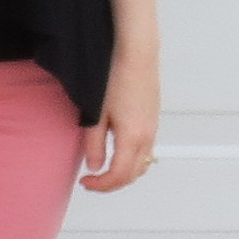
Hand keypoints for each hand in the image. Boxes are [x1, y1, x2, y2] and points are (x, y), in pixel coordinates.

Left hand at [78, 52, 159, 193]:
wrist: (136, 53)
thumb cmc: (116, 77)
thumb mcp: (96, 113)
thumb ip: (94, 143)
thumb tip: (95, 166)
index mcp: (132, 138)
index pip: (119, 175)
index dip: (101, 185)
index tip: (85, 182)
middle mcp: (147, 137)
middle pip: (133, 175)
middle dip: (112, 183)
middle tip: (93, 181)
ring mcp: (153, 128)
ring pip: (142, 164)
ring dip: (124, 173)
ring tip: (104, 169)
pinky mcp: (153, 120)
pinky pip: (146, 151)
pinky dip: (133, 161)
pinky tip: (118, 153)